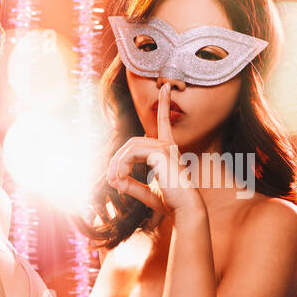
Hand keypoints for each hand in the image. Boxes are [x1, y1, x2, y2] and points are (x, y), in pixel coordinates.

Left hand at [106, 83, 203, 216]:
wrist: (184, 209)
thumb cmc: (170, 201)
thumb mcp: (146, 191)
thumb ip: (131, 184)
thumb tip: (115, 180)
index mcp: (168, 150)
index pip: (164, 121)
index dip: (165, 103)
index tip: (166, 86)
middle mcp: (168, 145)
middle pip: (132, 142)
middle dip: (117, 160)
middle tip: (112, 181)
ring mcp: (165, 147)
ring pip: (130, 147)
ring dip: (117, 165)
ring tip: (115, 182)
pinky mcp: (161, 153)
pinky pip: (131, 154)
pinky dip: (121, 167)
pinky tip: (121, 180)